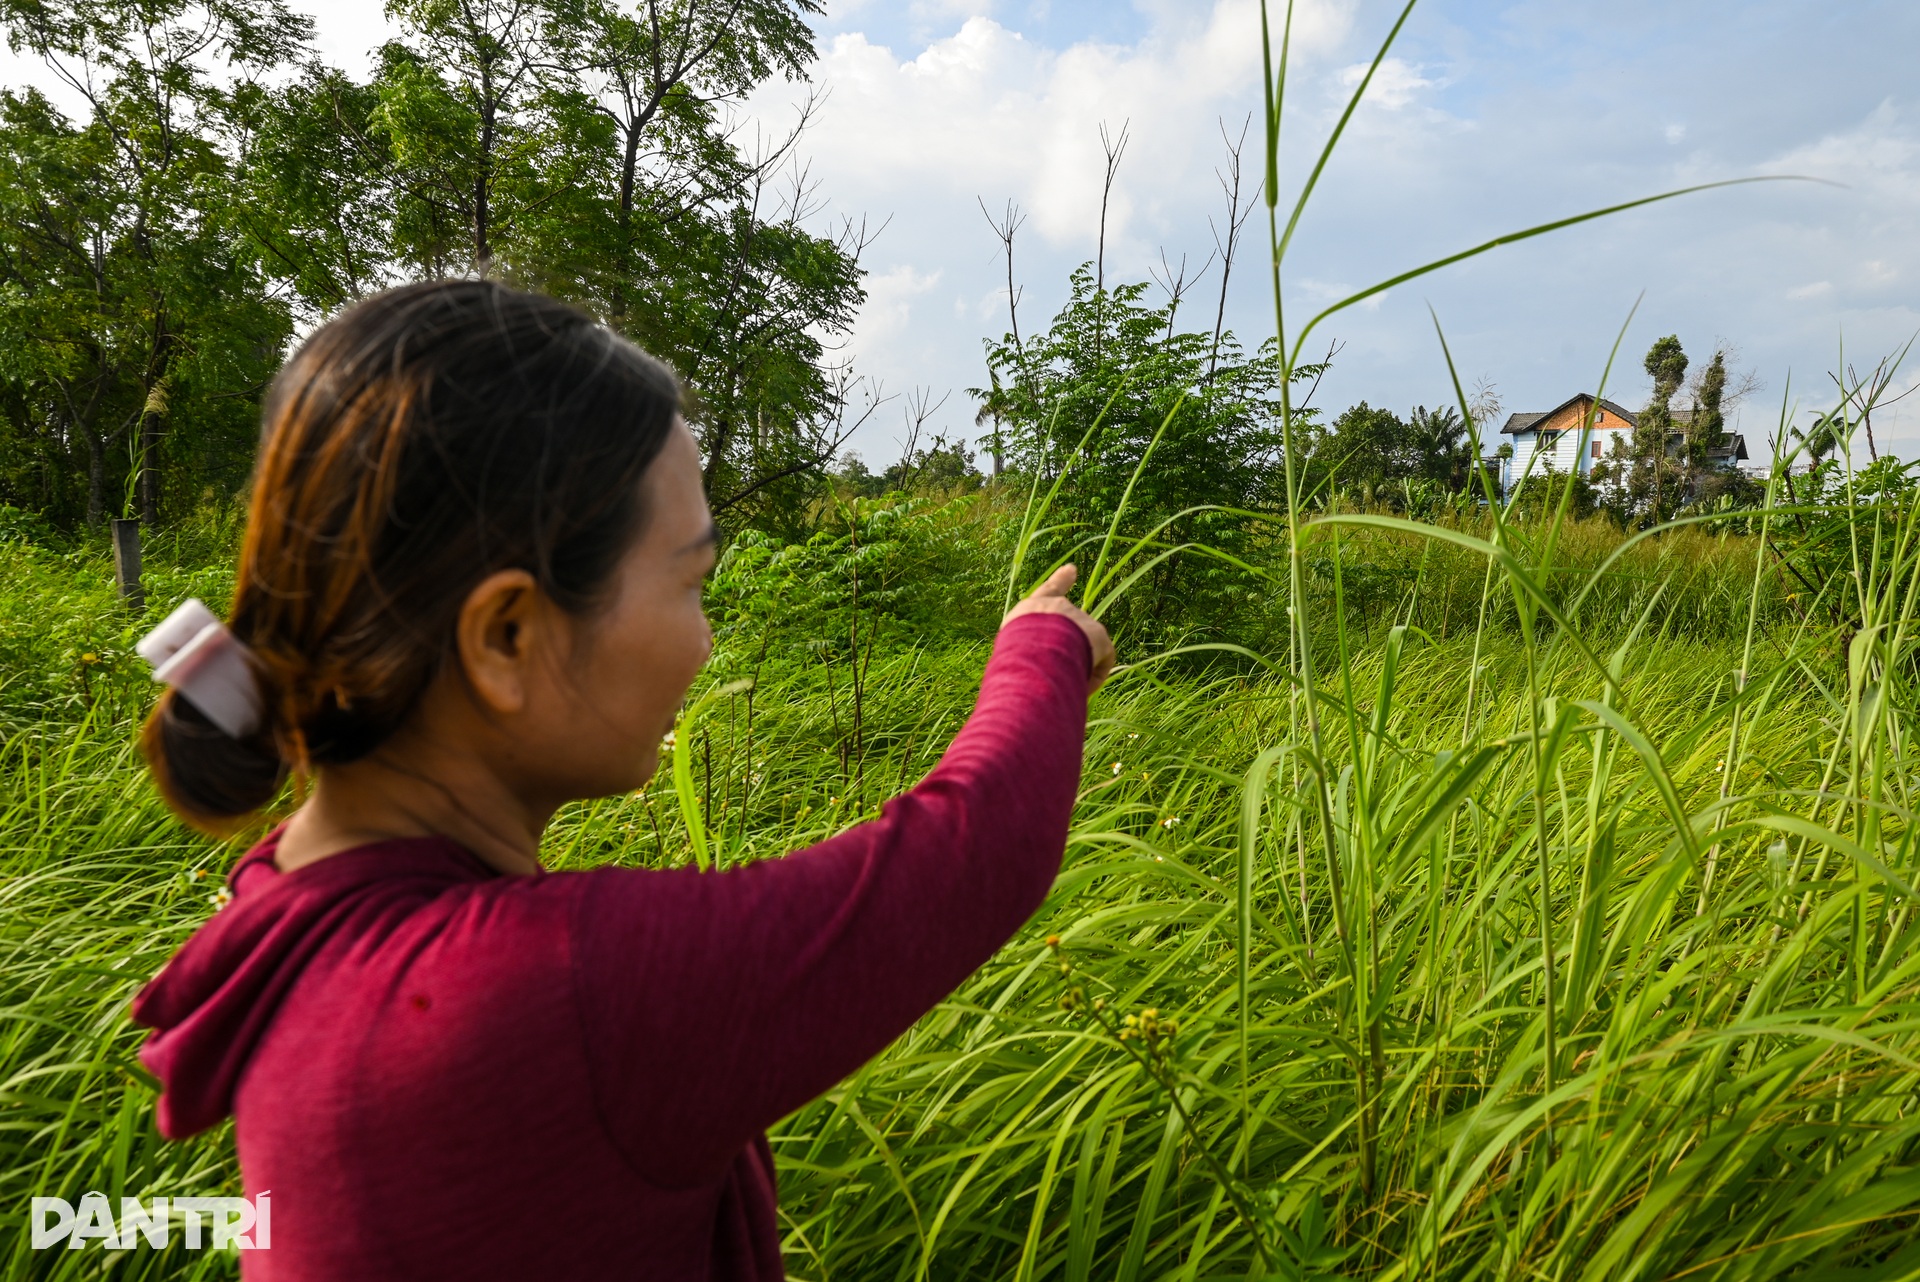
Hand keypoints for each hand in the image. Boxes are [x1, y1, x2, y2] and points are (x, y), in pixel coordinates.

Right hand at [1001, 564, 1115, 693]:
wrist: (1031, 650)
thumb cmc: (1013, 654)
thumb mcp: (1011, 648)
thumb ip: (1025, 648)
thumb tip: (1038, 668)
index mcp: (1033, 608)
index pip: (1048, 591)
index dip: (1060, 580)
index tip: (1072, 570)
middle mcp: (1059, 608)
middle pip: (1069, 630)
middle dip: (1069, 648)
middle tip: (1058, 673)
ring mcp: (1080, 620)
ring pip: (1085, 649)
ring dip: (1078, 667)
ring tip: (1064, 684)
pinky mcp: (1098, 636)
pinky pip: (1101, 662)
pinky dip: (1093, 678)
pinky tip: (1082, 687)